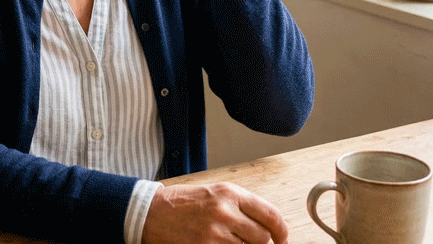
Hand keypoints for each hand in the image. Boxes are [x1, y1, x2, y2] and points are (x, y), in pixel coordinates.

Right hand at [142, 183, 287, 243]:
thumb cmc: (182, 203)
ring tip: (226, 239)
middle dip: (259, 242)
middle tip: (249, 241)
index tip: (282, 239)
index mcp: (229, 193)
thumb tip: (268, 227)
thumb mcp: (214, 193)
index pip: (270, 215)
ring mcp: (214, 233)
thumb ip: (241, 206)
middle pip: (262, 237)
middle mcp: (224, 211)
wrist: (150, 213)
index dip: (282, 231)